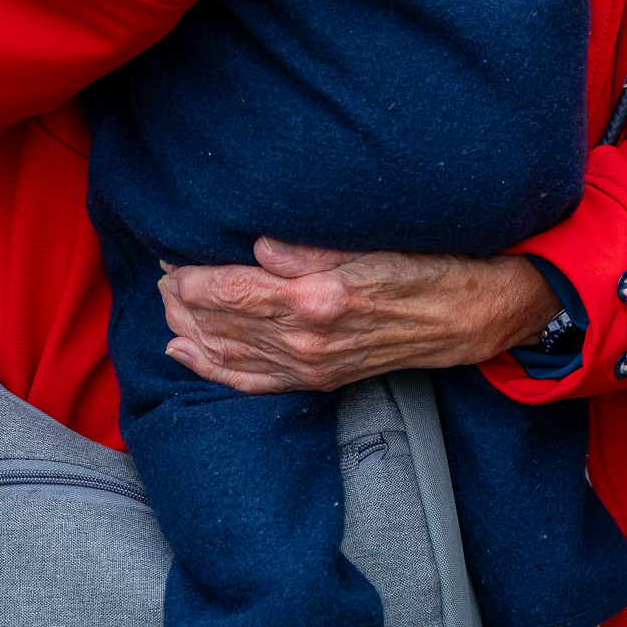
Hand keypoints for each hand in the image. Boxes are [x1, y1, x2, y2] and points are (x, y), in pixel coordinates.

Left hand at [158, 238, 560, 393]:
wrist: (467, 317)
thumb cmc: (425, 269)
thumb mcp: (372, 245)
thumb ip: (310, 249)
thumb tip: (257, 245)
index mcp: (317, 300)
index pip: (231, 291)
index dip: (191, 276)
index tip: (169, 257)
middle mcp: (307, 341)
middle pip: (220, 324)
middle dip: (181, 302)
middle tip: (160, 275)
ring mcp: (310, 367)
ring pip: (228, 353)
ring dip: (188, 331)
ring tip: (164, 307)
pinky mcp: (317, 380)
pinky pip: (251, 382)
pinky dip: (212, 370)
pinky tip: (185, 355)